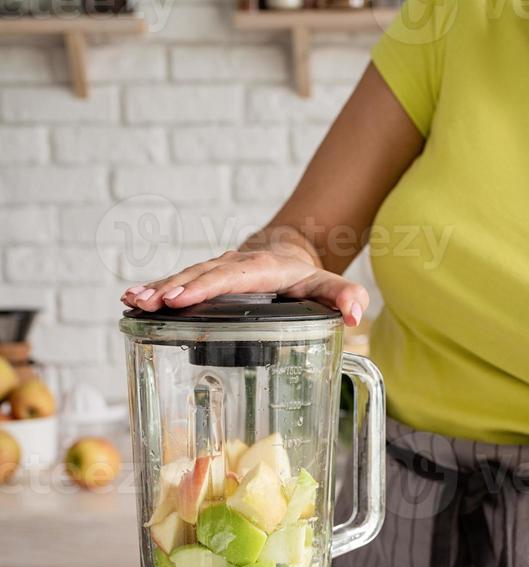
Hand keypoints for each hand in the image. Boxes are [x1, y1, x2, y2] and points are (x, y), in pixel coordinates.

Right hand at [120, 250, 368, 326]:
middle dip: (171, 289)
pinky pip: (177, 283)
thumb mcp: (328, 284)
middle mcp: (231, 265)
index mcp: (260, 268)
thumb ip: (345, 296)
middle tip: (148, 303)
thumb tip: (356, 314)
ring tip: (132, 301)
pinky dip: (155, 290)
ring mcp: (214, 271)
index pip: (230, 277)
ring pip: (183, 277)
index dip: (205, 288)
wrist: (288, 251)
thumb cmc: (306, 276)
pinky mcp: (203, 279)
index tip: (180, 300)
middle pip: (199, 276)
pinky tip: (132, 301)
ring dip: (156, 289)